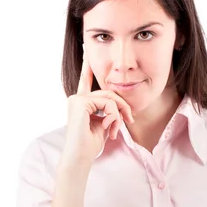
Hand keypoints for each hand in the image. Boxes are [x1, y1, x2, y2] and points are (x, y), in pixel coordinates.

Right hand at [59, 44, 133, 167]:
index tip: (87, 48)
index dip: (87, 66)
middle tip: (129, 120)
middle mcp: (76, 98)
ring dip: (119, 113)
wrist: (80, 158)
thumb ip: (109, 111)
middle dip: (122, 106)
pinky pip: (107, 103)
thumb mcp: (104, 124)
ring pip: (109, 97)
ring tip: (118, 129)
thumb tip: (118, 108)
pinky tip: (110, 127)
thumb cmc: (90, 145)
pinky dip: (113, 116)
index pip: (86, 80)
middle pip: (108, 92)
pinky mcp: (79, 103)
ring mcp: (76, 100)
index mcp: (81, 102)